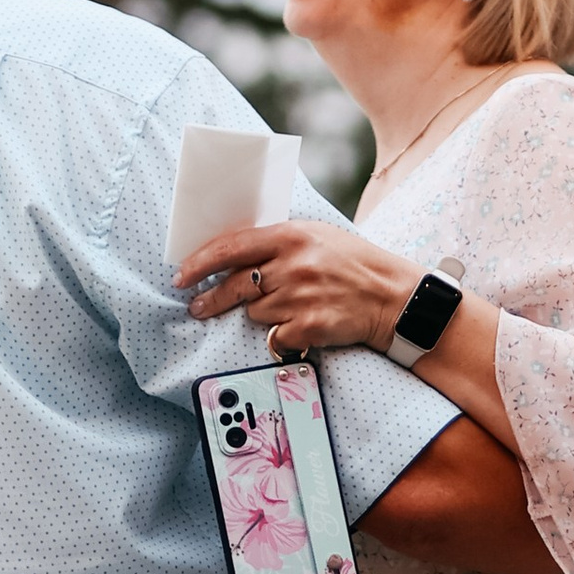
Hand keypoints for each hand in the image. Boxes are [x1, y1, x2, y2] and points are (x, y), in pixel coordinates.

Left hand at [177, 219, 421, 358]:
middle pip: (235, 286)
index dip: (200, 263)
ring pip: (255, 314)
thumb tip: (229, 255)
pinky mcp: (310, 327)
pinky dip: (283, 336)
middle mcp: (293, 265)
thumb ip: (276, 243)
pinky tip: (302, 326)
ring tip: (291, 307)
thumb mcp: (316, 237)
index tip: (181, 276)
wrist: (392, 296)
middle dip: (211, 299)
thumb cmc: (351, 264)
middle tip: (196, 306)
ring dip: (264, 314)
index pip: (231, 248)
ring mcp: (301, 297)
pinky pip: (276, 338)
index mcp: (291, 236)